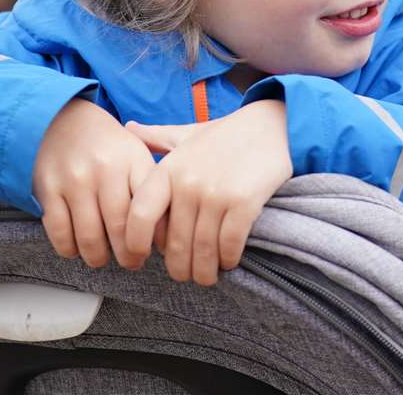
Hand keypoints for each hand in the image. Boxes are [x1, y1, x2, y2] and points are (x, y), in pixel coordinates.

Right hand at [32, 99, 158, 269]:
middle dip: (128, 256)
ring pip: (90, 237)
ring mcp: (75, 179)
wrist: (62, 119)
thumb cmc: (106, 145)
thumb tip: (165, 236)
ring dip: (99, 257)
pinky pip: (60, 233)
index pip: (150, 208)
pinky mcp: (48, 189)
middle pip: (121, 229)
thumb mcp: (136, 153)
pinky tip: (77, 247)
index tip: (151, 249)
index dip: (153, 238)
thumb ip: (150, 188)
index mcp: (133, 159)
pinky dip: (70, 248)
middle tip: (130, 262)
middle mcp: (105, 169)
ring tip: (103, 258)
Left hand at [124, 100, 292, 285]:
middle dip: (179, 268)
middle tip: (184, 274)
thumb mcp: (188, 134)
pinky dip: (228, 259)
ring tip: (205, 276)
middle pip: (175, 244)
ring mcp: (216, 193)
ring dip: (204, 271)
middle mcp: (188, 182)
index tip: (141, 257)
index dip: (135, 242)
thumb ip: (157, 137)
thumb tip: (129, 127)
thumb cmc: (227, 135)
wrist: (272, 126)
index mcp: (169, 169)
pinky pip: (229, 244)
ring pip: (203, 250)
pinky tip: (228, 261)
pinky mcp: (244, 202)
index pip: (140, 215)